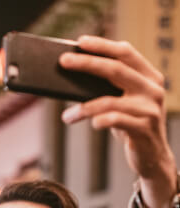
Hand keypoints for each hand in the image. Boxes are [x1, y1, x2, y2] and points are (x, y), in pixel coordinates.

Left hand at [59, 35, 176, 207]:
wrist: (152, 157)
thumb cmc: (131, 127)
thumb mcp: (124, 104)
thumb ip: (109, 90)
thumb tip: (75, 78)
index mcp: (148, 77)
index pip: (125, 53)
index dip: (102, 46)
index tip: (79, 42)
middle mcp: (152, 89)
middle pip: (115, 69)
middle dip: (86, 64)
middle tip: (64, 61)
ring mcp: (149, 108)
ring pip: (109, 100)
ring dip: (83, 108)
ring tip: (67, 116)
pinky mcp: (143, 128)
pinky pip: (114, 120)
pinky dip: (98, 121)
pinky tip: (92, 125)